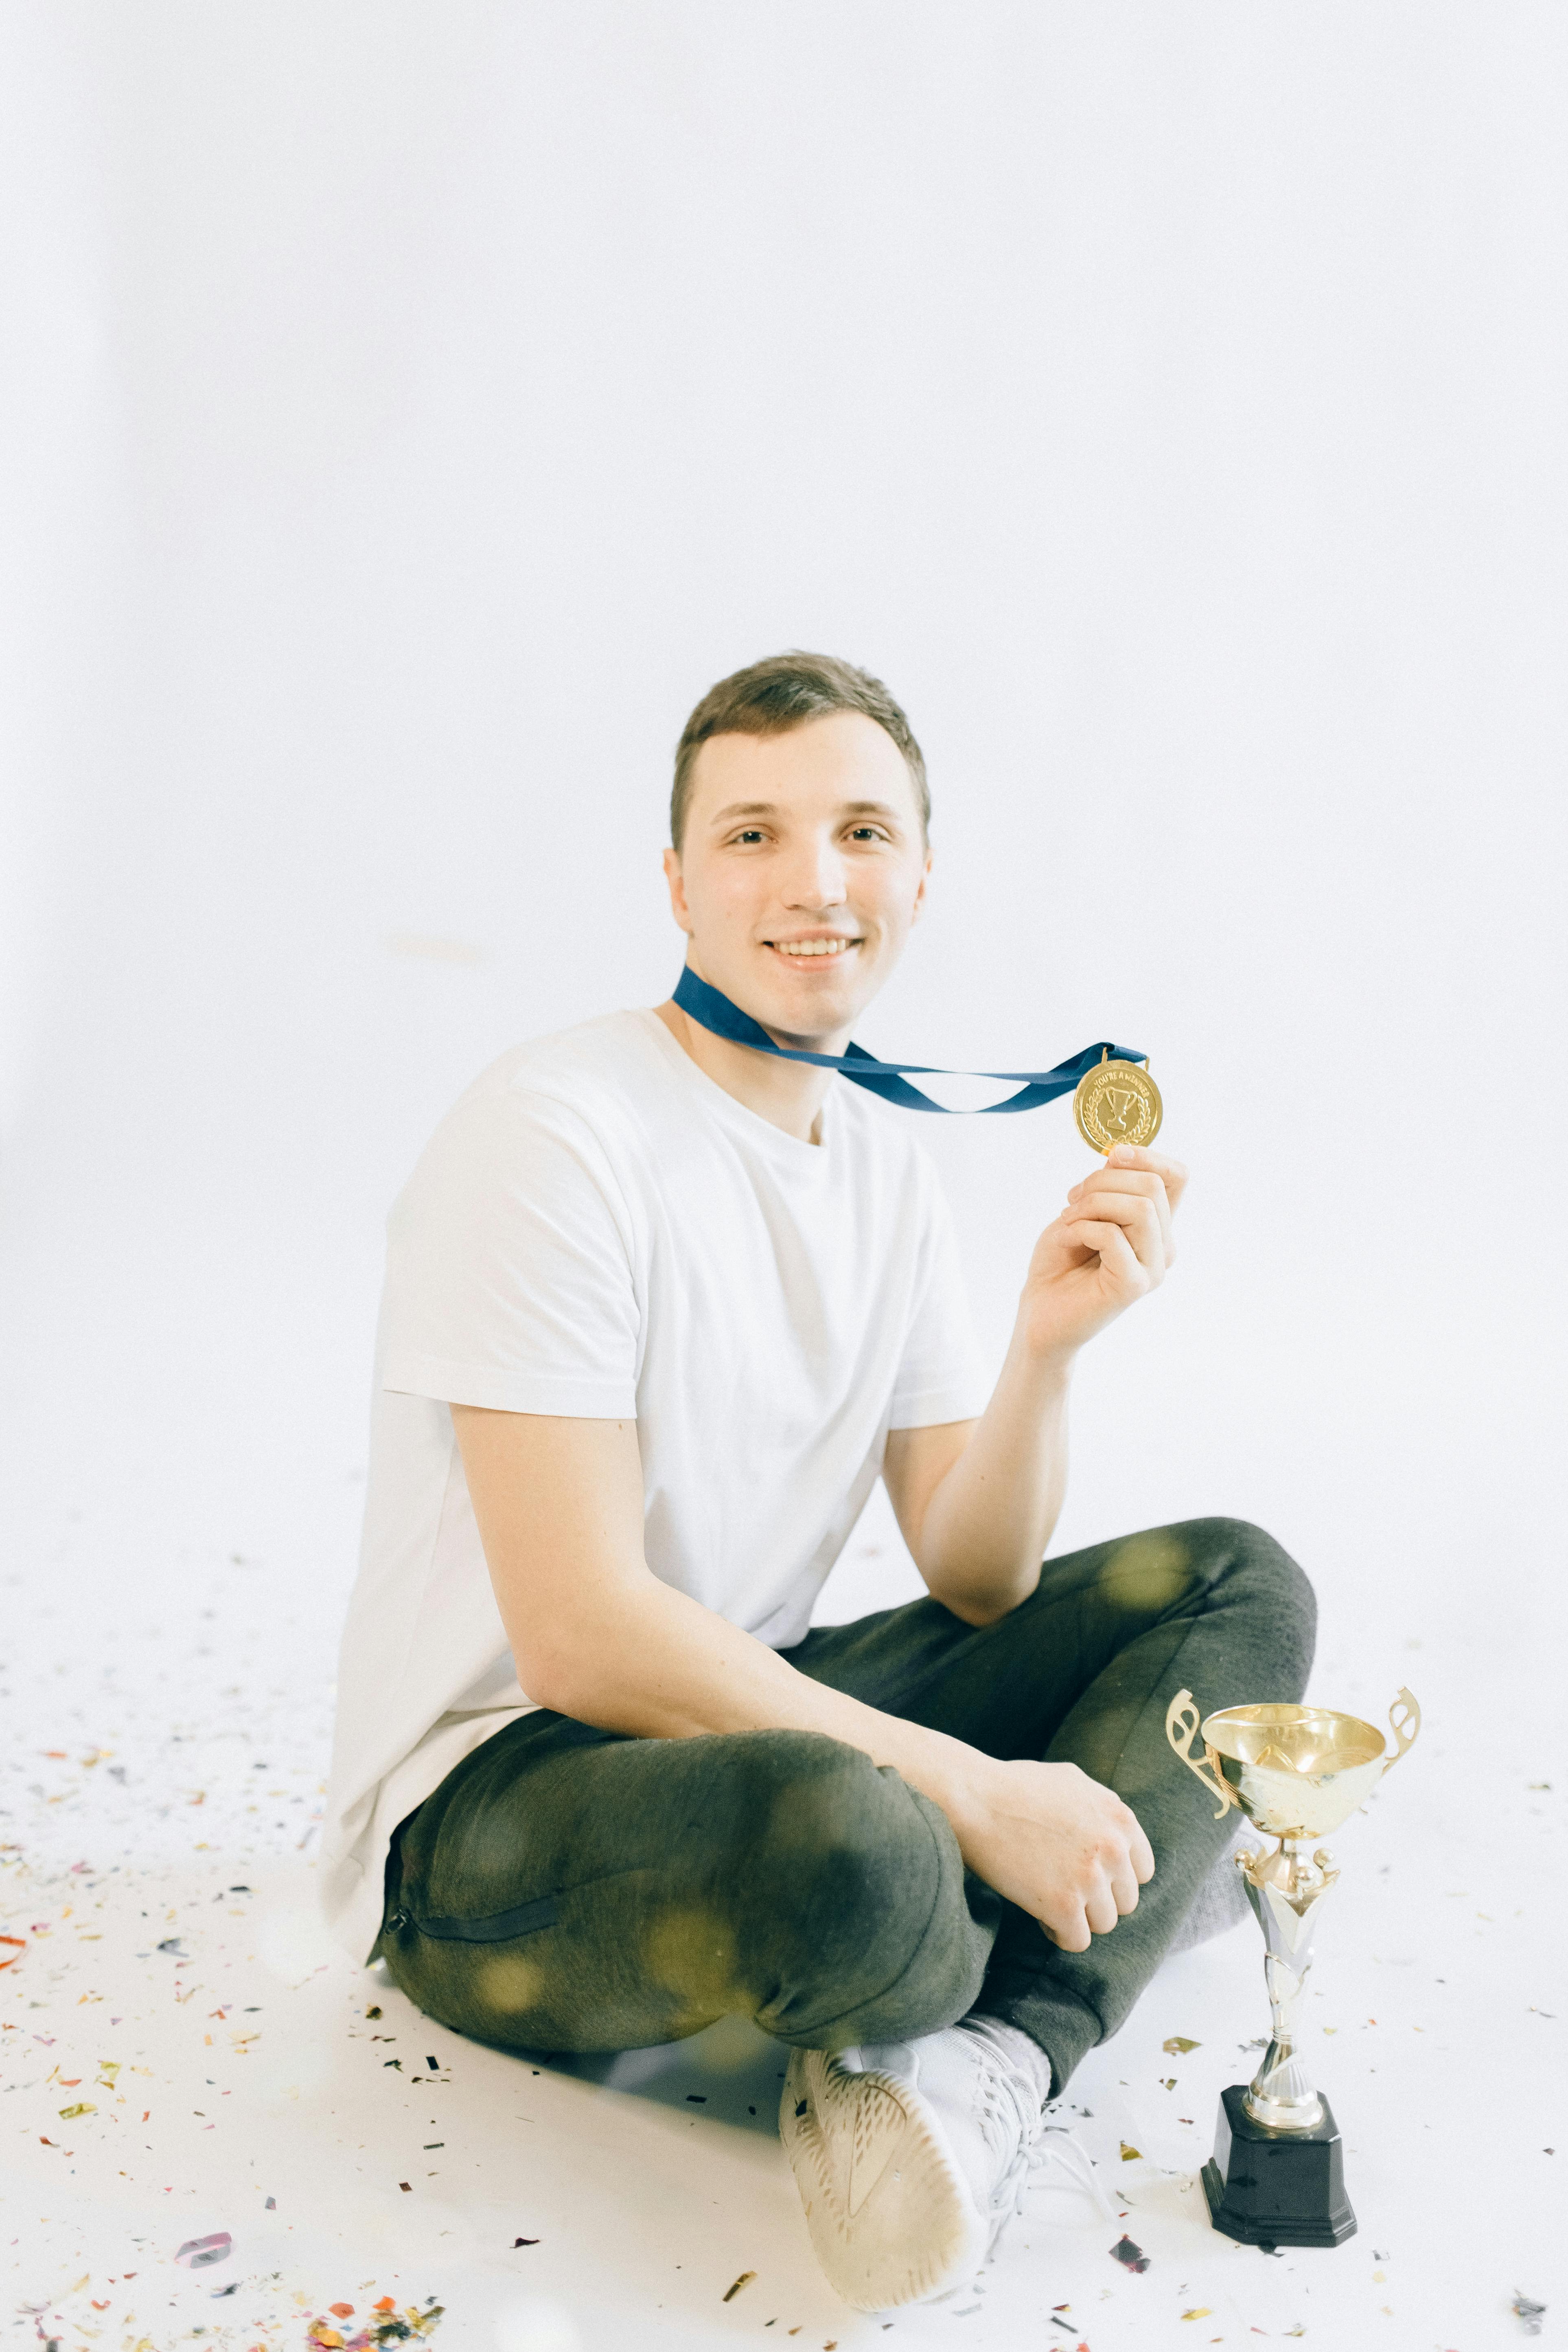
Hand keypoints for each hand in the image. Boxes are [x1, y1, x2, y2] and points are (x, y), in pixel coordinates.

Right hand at [951, 1755, 1155, 1951]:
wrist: (972, 1799)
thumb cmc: (1013, 1788)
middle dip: (1097, 1899)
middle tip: (1064, 1888)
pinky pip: (1076, 1941)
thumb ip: (1101, 1809)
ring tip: (1049, 1899)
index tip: (1089, 1877)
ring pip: (1104, 1924)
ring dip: (1078, 1918)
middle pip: (1125, 1901)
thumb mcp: (1072, 1783)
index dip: (1114, 1878)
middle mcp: (1113, 1848)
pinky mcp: (1064, 1906)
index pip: (1142, 1871)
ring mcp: (1090, 1878)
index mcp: (1120, 1818)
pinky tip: (1039, 1913)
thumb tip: (1118, 1833)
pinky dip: (1058, 1934)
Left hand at [1016, 1143, 1187, 1361]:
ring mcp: (1152, 1268)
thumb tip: (1120, 1156)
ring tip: (1068, 1221)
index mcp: (1156, 1226)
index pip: (1177, 1177)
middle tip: (1072, 1200)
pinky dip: (1081, 1228)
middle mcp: (1163, 1247)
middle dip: (1103, 1180)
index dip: (1148, 1156)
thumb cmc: (1060, 1261)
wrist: (1039, 1312)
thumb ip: (1108, 1186)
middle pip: (1153, 1186)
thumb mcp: (1081, 1209)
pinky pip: (1112, 1235)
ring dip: (1093, 1203)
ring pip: (1140, 1207)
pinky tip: (1068, 1240)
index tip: (1112, 1155)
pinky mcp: (1133, 1285)